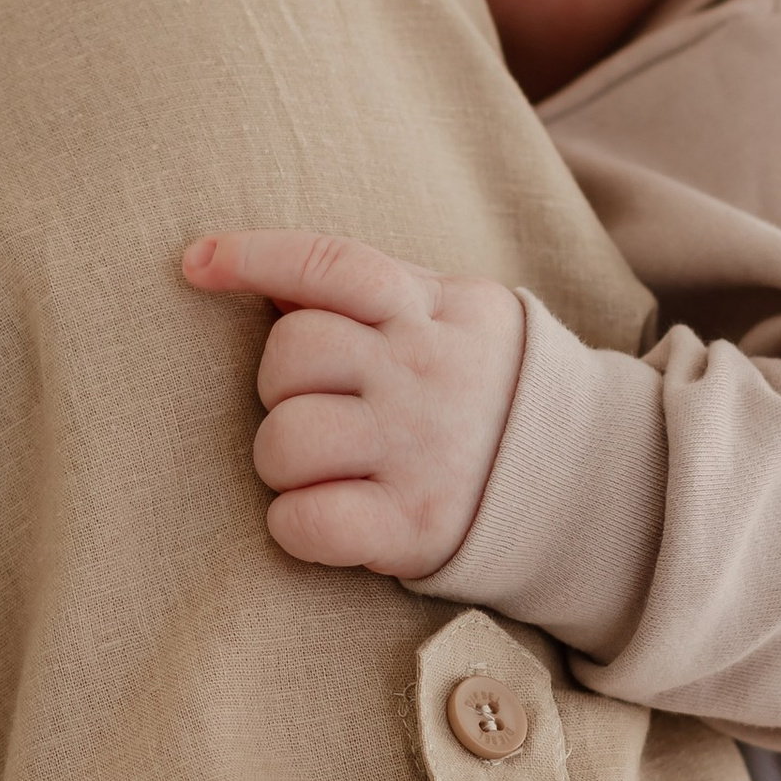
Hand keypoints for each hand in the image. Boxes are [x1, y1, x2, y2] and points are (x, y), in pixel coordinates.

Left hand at [182, 230, 525, 575]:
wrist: (585, 481)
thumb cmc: (485, 388)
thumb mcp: (452, 314)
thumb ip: (373, 292)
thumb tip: (267, 277)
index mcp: (432, 311)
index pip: (331, 264)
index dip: (253, 255)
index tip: (195, 263)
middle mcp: (426, 373)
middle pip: (289, 353)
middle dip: (280, 385)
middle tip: (320, 407)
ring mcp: (420, 449)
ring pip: (284, 439)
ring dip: (283, 459)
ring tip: (327, 466)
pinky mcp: (415, 525)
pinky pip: (302, 521)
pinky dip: (294, 524)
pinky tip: (324, 515)